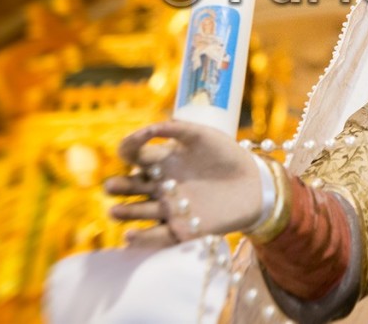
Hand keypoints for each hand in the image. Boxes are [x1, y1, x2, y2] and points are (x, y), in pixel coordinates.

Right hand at [105, 120, 261, 247]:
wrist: (255, 183)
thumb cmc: (228, 154)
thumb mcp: (202, 135)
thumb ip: (174, 128)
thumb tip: (145, 130)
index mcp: (163, 160)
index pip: (134, 155)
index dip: (128, 149)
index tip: (132, 147)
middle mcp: (161, 185)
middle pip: (132, 186)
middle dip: (119, 187)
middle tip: (112, 187)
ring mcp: (170, 208)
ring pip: (140, 212)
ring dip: (126, 213)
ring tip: (116, 212)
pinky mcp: (182, 229)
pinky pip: (158, 236)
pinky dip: (143, 239)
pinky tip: (130, 236)